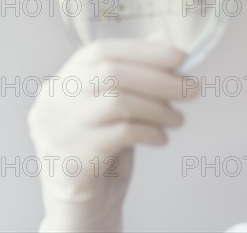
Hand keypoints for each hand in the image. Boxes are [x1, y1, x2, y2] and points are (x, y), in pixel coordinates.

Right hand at [27, 38, 198, 231]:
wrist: (82, 204)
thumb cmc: (102, 147)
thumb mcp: (117, 107)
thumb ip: (136, 74)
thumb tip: (167, 43)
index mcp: (62, 82)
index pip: (101, 51)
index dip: (143, 50)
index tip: (180, 56)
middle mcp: (53, 103)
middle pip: (112, 75)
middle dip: (160, 80)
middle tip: (193, 90)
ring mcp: (58, 132)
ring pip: (118, 103)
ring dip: (159, 108)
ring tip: (178, 119)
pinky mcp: (72, 160)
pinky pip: (122, 134)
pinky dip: (150, 132)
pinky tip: (161, 138)